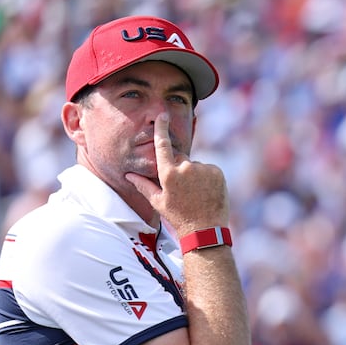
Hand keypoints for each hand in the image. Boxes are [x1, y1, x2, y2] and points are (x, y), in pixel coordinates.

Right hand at [125, 113, 229, 236]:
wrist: (205, 229)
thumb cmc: (178, 217)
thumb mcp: (158, 202)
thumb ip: (143, 185)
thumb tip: (128, 175)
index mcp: (168, 173)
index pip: (162, 145)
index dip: (161, 129)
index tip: (162, 115)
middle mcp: (186, 167)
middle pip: (179, 157)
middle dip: (178, 167)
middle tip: (182, 188)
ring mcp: (203, 168)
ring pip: (195, 165)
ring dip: (194, 174)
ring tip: (195, 194)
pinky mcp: (217, 171)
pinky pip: (208, 169)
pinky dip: (206, 177)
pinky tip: (205, 192)